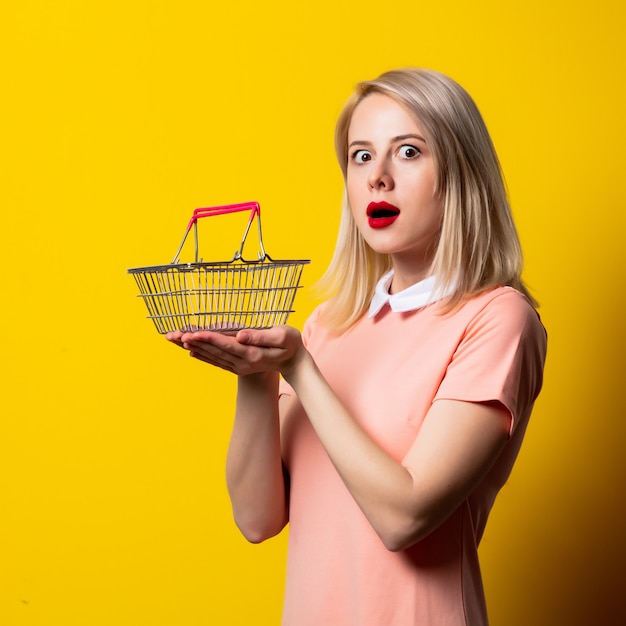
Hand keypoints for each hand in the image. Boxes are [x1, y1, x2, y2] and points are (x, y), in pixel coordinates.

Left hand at [166, 326, 305, 376]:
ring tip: (177, 341)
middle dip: (194, 342)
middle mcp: (243, 363)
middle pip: (214, 351)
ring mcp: (240, 367)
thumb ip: (260, 336)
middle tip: (176, 335)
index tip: (193, 333)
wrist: (294, 362)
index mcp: (252, 354)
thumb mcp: (282, 335)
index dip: (208, 338)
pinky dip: (203, 356)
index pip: (226, 344)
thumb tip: (240, 335)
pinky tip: (191, 352)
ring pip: (213, 356)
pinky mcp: (238, 366)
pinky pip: (217, 362)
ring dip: (195, 348)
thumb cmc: (291, 344)